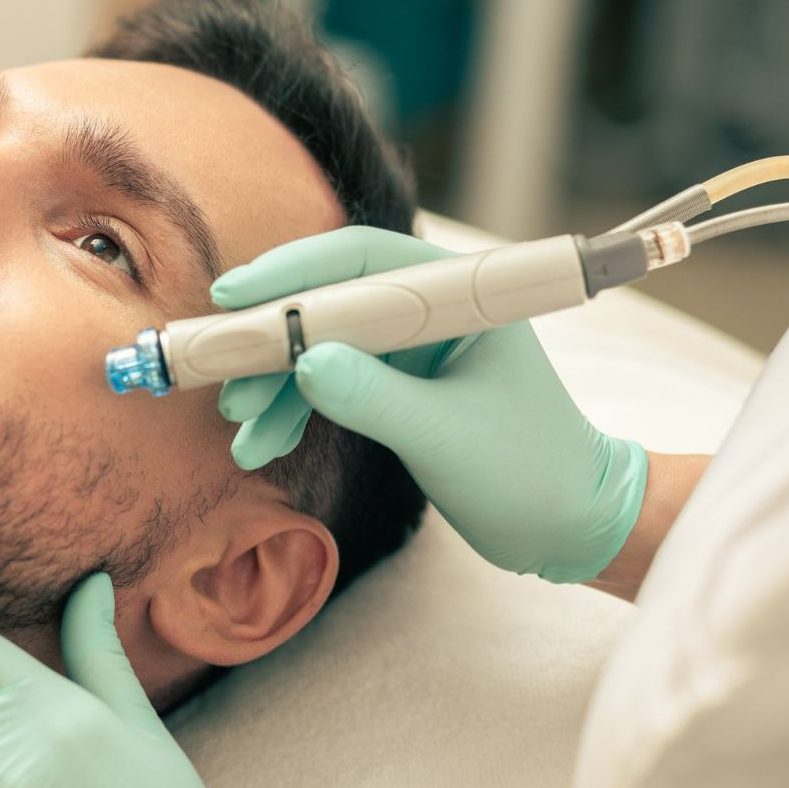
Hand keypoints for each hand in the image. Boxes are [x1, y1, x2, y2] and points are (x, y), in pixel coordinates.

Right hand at [213, 225, 647, 583]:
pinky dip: (294, 413)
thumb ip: (374, 397)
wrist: (569, 526)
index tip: (233, 297)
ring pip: (322, 351)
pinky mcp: (397, 390)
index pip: (362, 261)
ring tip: (238, 429)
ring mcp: (411, 351)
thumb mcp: (446, 435)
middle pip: (330, 304)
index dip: (293, 272)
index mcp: (460, 295)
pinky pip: (331, 387)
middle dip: (271, 342)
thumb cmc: (531, 471)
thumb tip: (303, 364)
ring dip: (275, 387)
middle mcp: (431, 312)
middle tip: (220, 373)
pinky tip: (260, 443)